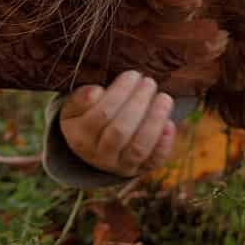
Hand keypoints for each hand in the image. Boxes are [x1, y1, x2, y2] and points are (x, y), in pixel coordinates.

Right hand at [59, 71, 176, 176]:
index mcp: (79, 137)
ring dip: (154, 121)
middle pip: (120, 131)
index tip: (132, 75)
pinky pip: (154, 161)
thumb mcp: (74, 107)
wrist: (95, 147)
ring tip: (164, 98)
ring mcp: (120, 166)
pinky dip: (164, 144)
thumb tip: (96, 92)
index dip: (119, 93)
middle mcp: (99, 155)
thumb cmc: (86, 116)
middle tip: (149, 82)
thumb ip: (81, 98)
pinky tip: (170, 124)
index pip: (102, 114)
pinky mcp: (140, 170)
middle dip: (138, 103)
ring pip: (138, 148)